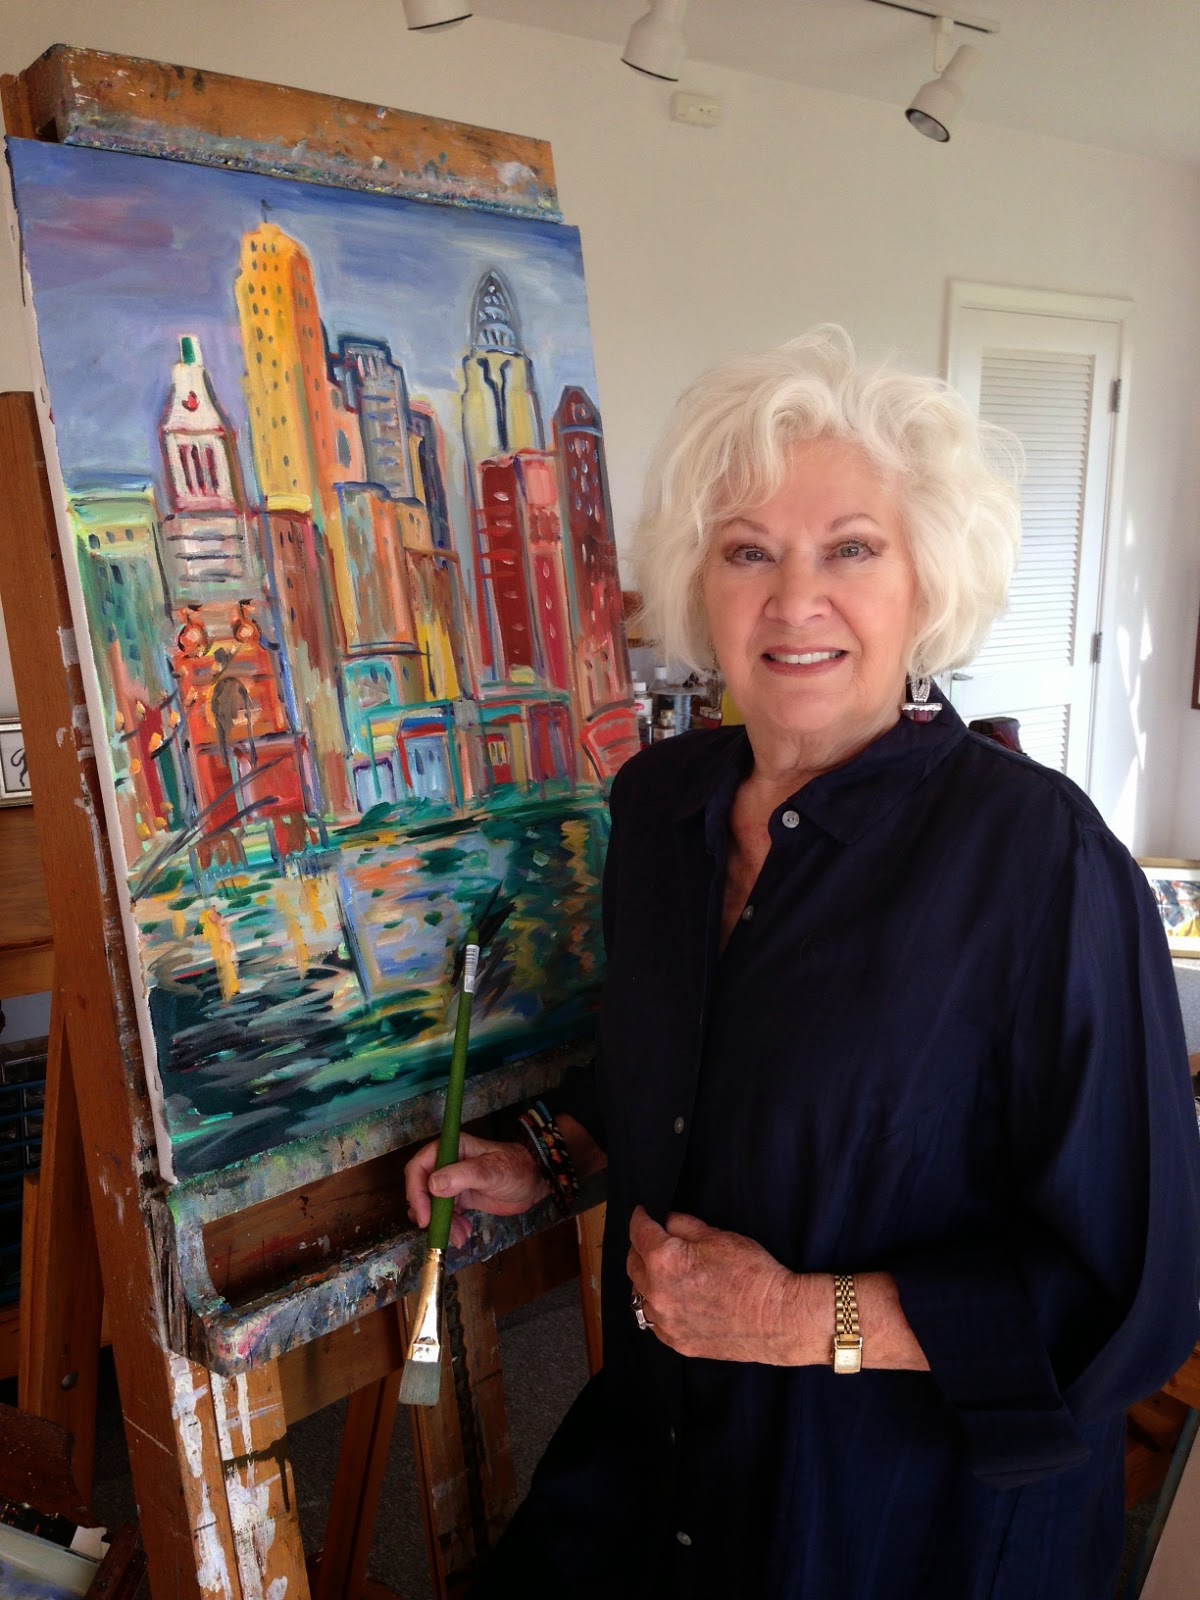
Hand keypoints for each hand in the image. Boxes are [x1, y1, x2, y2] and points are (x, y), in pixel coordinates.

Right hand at [404, 1132, 548, 1248]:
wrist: (536, 1181)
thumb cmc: (516, 1168)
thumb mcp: (491, 1171)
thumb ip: (463, 1176)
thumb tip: (433, 1185)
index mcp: (451, 1149)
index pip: (419, 1167)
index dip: (416, 1191)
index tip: (423, 1216)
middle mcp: (447, 1164)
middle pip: (421, 1188)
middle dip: (427, 1212)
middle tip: (437, 1231)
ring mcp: (453, 1182)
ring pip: (432, 1205)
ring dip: (440, 1223)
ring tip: (457, 1237)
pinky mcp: (461, 1198)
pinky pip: (446, 1214)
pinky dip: (450, 1227)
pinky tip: (463, 1235)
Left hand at [626, 1206, 806, 1363]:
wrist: (777, 1318)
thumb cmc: (752, 1273)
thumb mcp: (718, 1236)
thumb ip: (685, 1226)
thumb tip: (668, 1223)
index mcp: (664, 1260)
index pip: (639, 1233)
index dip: (640, 1218)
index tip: (642, 1213)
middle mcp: (657, 1293)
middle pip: (633, 1265)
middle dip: (639, 1248)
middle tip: (650, 1240)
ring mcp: (666, 1322)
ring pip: (640, 1297)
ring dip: (645, 1281)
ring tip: (658, 1272)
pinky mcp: (678, 1342)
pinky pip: (655, 1322)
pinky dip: (657, 1308)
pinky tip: (669, 1301)